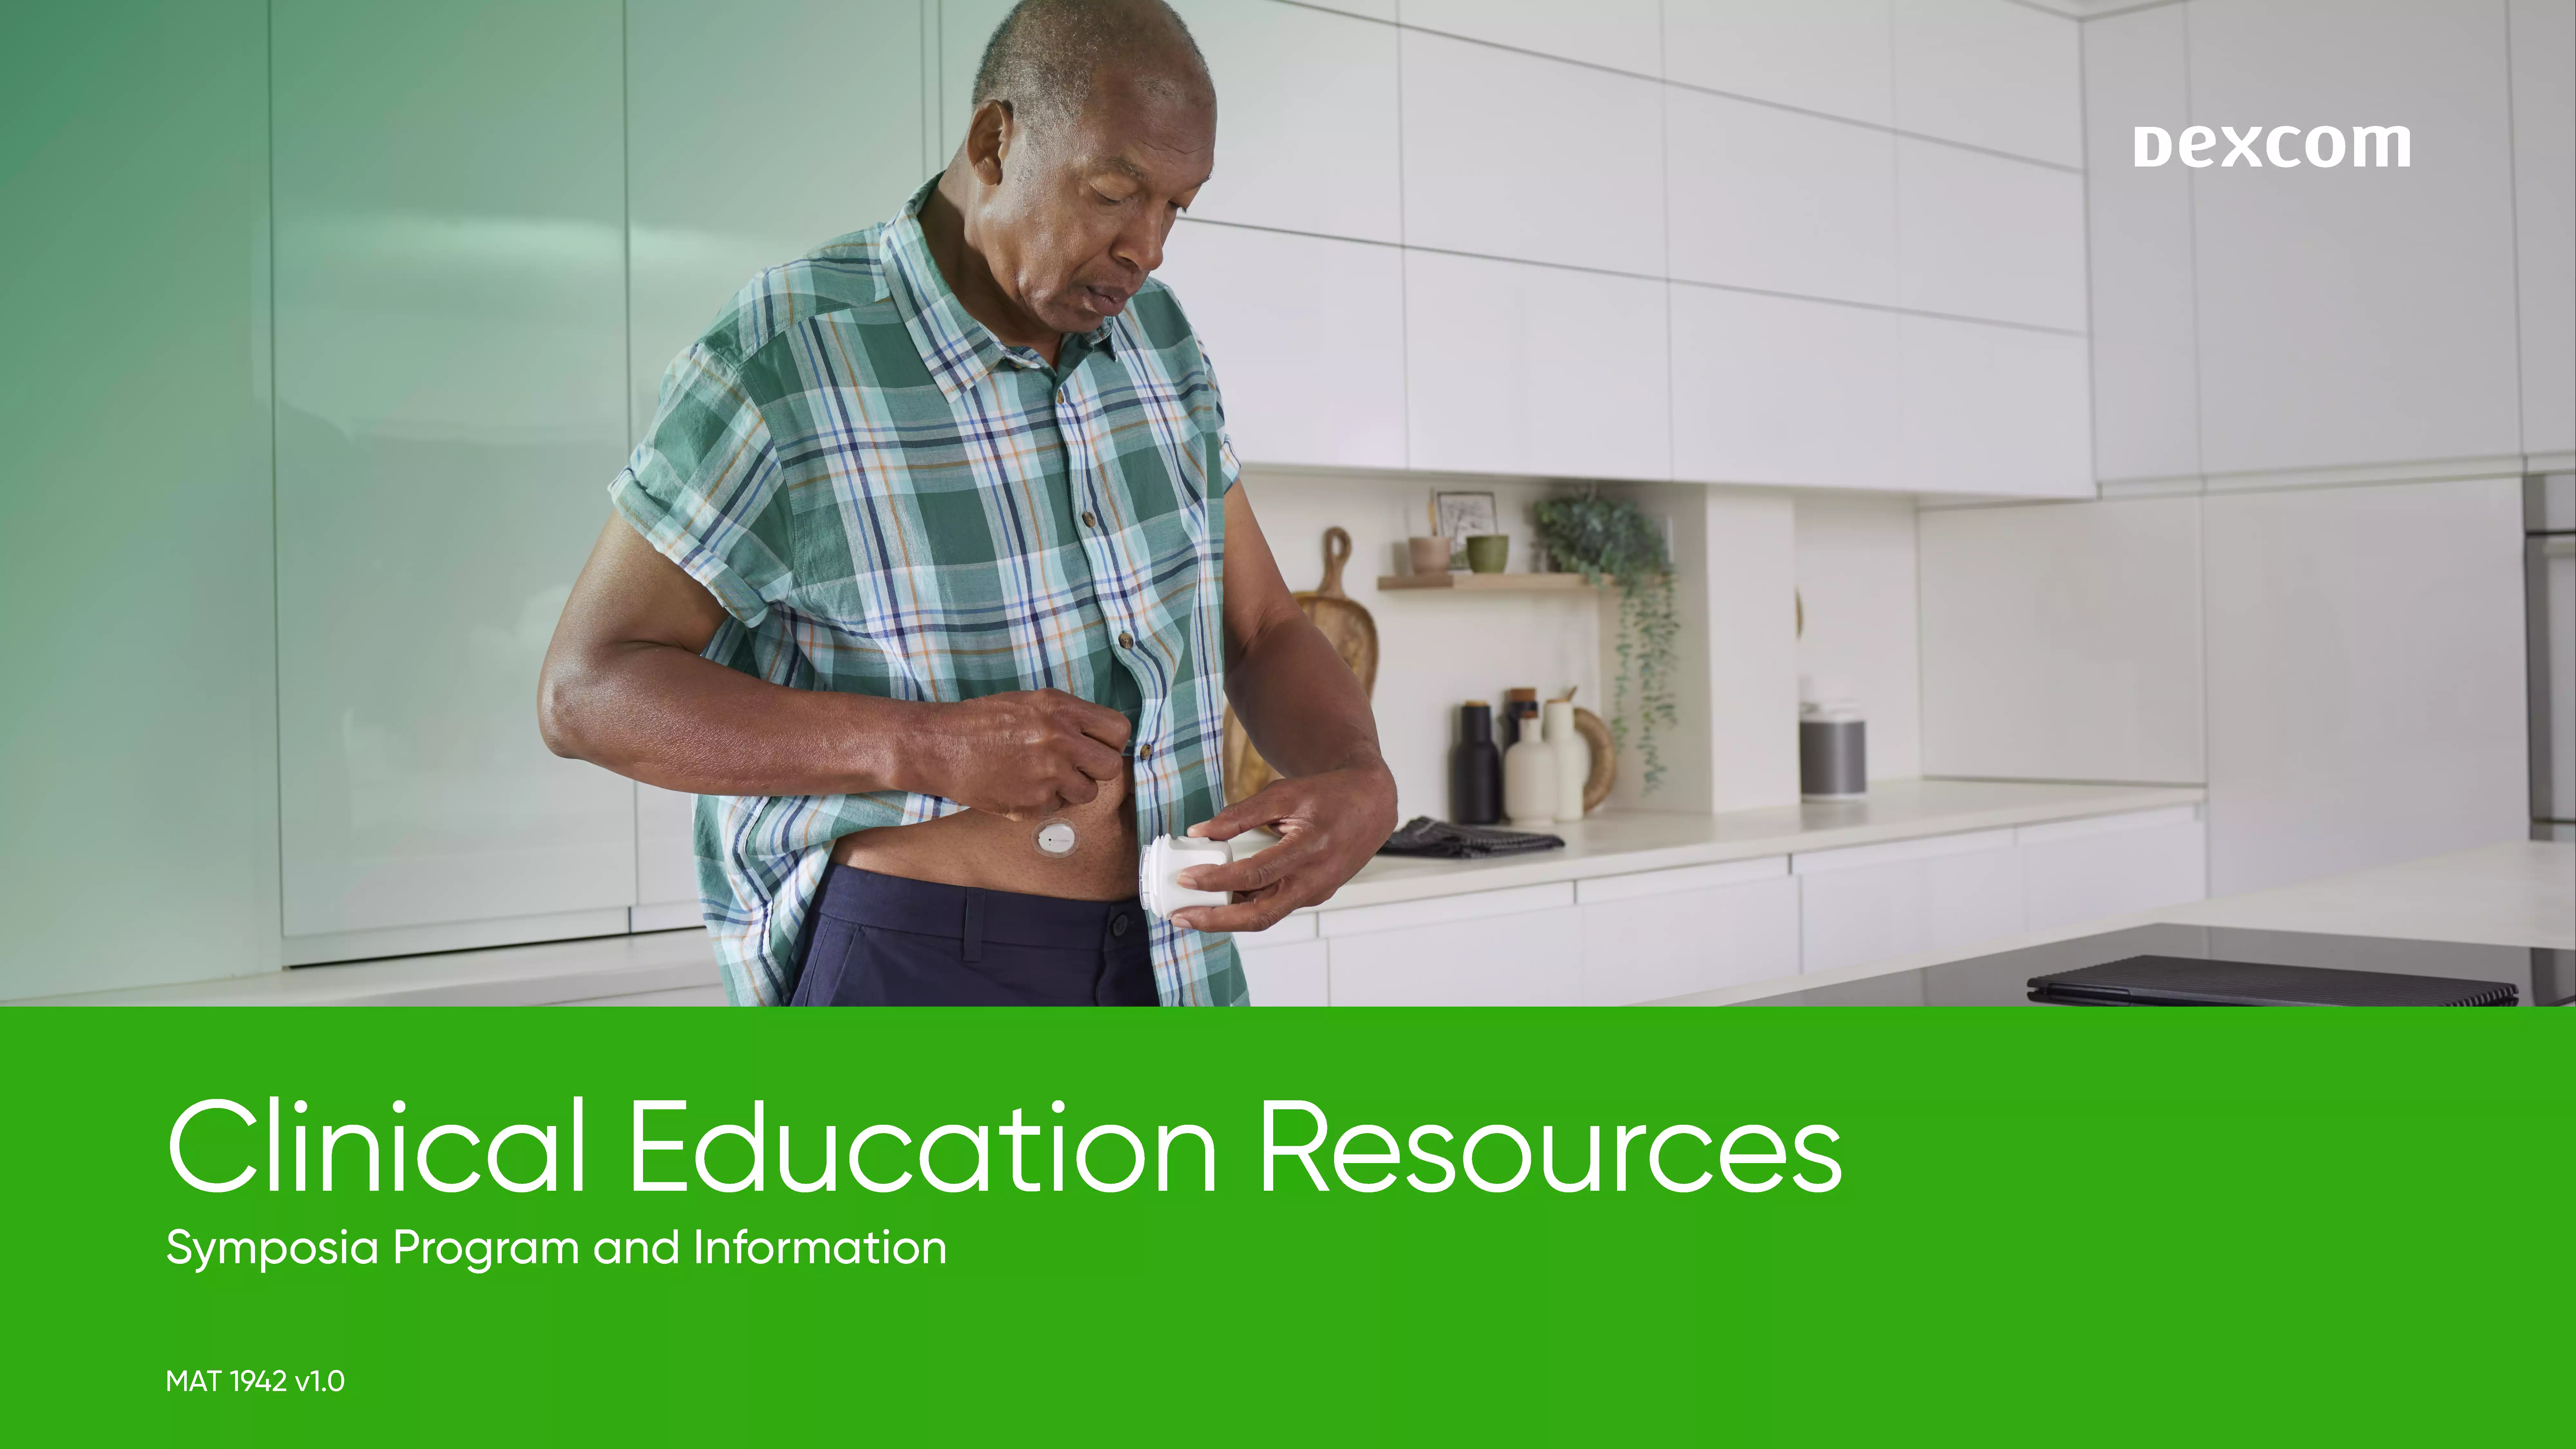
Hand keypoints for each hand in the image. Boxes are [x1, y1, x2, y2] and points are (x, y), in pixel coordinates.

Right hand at [912, 689, 1132, 817]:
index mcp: (1061, 710)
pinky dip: (1043, 801)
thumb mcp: (1030, 702)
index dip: (1110, 741)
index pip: (1118, 730)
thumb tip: (1101, 735)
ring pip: (1087, 793)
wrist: (941, 746)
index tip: (1098, 745)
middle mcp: (1059, 741)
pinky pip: (1056, 807)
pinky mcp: (1032, 803)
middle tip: (1076, 766)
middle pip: (1110, 767)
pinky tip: (1021, 786)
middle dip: (1096, 769)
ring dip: (1071, 788)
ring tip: (1044, 776)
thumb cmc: (983, 720)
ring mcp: (1047, 775)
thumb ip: (1069, 716)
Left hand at [1169, 763, 1397, 934]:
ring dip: (1228, 919)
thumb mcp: (1283, 794)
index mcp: (1309, 849)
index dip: (1218, 880)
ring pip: (1267, 916)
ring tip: (1193, 913)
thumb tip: (1199, 832)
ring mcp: (1317, 892)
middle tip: (1181, 917)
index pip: (1256, 875)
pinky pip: (1276, 906)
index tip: (1186, 878)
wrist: (1372, 804)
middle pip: (1260, 914)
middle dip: (1217, 920)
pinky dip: (1247, 907)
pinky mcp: (1315, 895)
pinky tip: (1222, 900)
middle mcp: (1315, 879)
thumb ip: (1241, 814)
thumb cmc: (1327, 795)